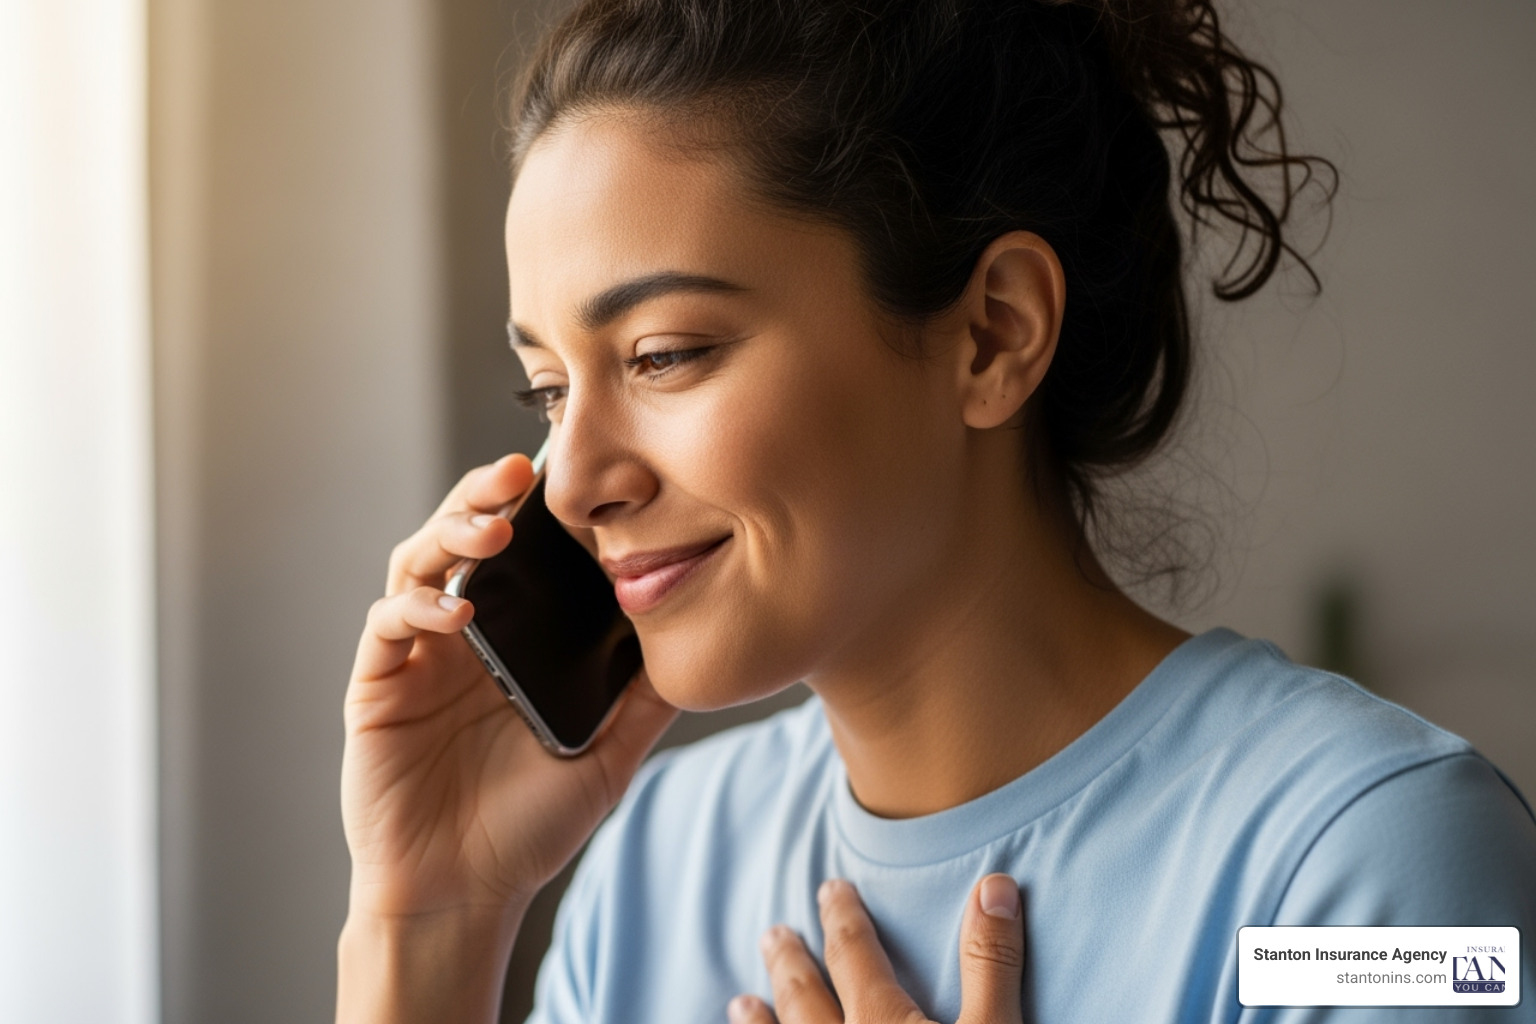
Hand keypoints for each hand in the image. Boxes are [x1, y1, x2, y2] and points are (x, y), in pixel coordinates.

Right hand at [340, 453, 677, 923]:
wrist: (464, 893)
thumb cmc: (529, 825)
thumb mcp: (608, 753)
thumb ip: (644, 697)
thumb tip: (698, 642)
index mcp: (513, 639)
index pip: (523, 553)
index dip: (539, 508)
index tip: (576, 473)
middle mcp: (462, 634)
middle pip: (464, 537)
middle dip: (485, 496)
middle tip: (518, 471)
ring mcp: (417, 655)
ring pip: (420, 562)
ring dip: (452, 534)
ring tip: (493, 528)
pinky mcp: (378, 684)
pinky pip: (389, 623)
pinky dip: (420, 606)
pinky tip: (460, 612)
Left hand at [730, 875, 1024, 1023]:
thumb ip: (990, 963)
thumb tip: (994, 884)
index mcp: (881, 1022)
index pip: (854, 954)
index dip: (843, 919)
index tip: (830, 889)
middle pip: (804, 999)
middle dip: (791, 963)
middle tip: (773, 933)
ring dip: (762, 1022)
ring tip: (742, 1001)